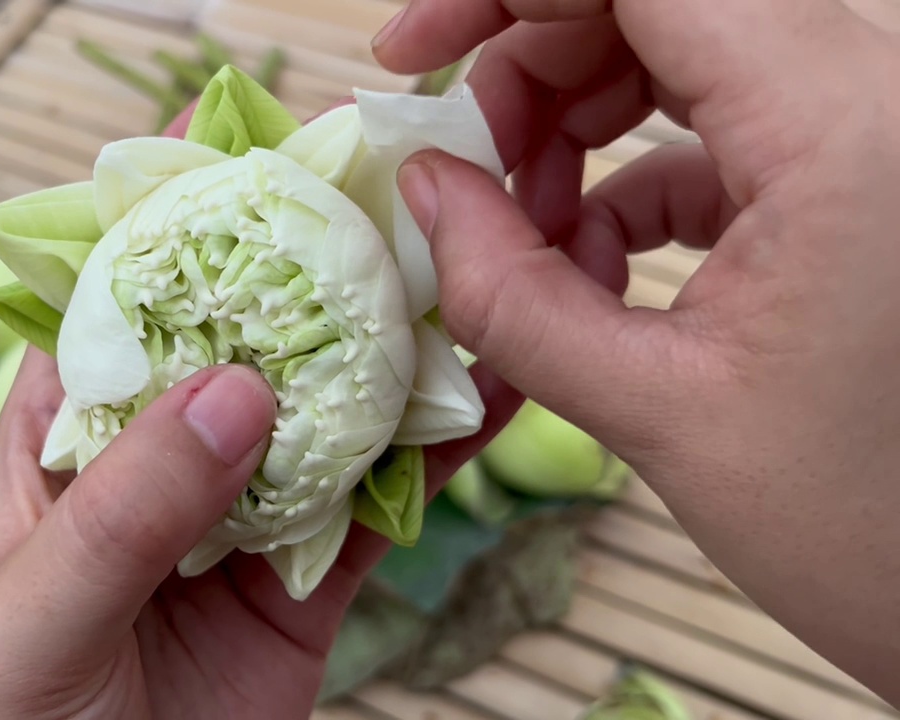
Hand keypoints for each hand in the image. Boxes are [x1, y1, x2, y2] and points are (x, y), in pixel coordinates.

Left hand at [0, 104, 524, 719]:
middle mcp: (161, 464)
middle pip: (242, 347)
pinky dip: (431, 459)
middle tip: (386, 207)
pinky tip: (484, 402)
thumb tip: (233, 389)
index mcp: (68, 445)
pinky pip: (376, 511)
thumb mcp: (41, 612)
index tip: (246, 156)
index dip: (176, 230)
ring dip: (388, 356)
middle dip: (307, 279)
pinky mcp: (308, 584)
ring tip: (461, 284)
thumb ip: (127, 507)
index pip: (118, 309)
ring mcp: (243, 518)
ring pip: (324, 417)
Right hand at [375, 0, 899, 700]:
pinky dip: (634, 180)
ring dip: (577, 127)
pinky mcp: (861, 183)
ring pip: (684, 57)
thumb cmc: (876, 533)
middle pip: (654, 5)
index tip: (409, 56)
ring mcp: (873, 138)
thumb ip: (515, 296)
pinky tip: (591, 270)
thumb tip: (423, 191)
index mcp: (843, 128)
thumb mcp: (662, 415)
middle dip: (530, 71)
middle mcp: (876, 100)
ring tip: (529, 239)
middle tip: (465, 174)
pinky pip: (722, 133)